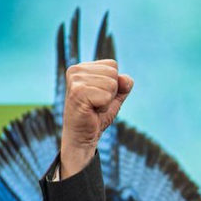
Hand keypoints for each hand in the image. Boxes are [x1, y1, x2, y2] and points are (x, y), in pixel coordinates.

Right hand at [60, 59, 132, 177]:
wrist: (83, 135)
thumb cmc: (97, 115)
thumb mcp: (115, 96)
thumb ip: (124, 84)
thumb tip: (124, 79)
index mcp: (82, 67)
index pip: (113, 65)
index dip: (114, 84)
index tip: (100, 95)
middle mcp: (76, 70)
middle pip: (113, 74)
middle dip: (111, 92)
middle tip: (97, 103)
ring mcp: (75, 80)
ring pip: (111, 84)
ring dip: (107, 100)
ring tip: (94, 106)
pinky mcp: (78, 92)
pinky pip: (106, 96)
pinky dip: (104, 106)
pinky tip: (92, 110)